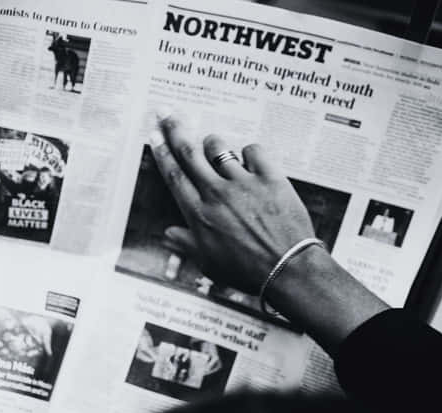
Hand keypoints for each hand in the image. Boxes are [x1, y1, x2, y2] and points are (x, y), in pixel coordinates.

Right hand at [150, 110, 387, 352]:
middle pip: (190, 153)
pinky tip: (251, 160)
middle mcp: (217, 194)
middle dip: (175, 130)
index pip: (174, 176)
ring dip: (212, 142)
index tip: (154, 136)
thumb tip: (168, 234)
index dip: (162, 153)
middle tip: (166, 113)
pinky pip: (254, 151)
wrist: (287, 270)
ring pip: (219, 148)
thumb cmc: (246, 271)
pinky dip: (250, 152)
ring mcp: (244, 184)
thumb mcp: (208, 262)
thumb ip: (186, 243)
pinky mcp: (270, 179)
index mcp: (199, 213)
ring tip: (212, 143)